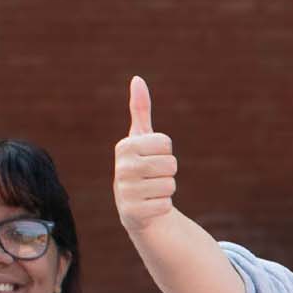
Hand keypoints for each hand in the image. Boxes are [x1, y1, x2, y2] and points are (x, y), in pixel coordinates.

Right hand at [112, 75, 177, 232]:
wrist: (135, 207)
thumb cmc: (141, 166)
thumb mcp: (140, 139)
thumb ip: (140, 109)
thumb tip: (137, 79)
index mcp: (124, 146)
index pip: (165, 143)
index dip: (165, 152)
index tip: (151, 158)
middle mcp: (122, 168)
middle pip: (170, 164)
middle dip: (168, 172)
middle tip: (153, 177)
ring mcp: (125, 191)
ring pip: (170, 185)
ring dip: (166, 190)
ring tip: (151, 191)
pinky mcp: (133, 213)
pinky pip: (166, 205)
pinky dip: (163, 207)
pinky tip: (150, 206)